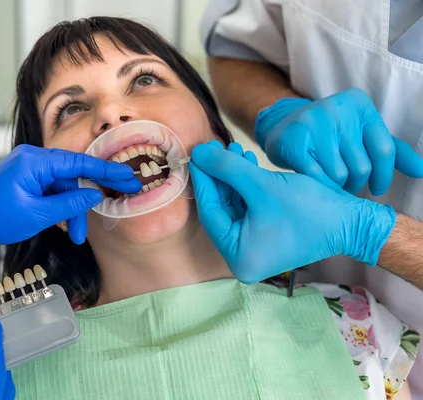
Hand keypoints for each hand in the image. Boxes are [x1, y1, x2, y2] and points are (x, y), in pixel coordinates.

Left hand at [0, 145, 140, 264]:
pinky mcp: (25, 179)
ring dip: (70, 211)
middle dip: (82, 204)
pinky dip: (58, 207)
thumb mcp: (37, 215)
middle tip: (100, 217)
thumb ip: (69, 204)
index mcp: (35, 161)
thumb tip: (93, 195)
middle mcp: (33, 159)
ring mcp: (28, 169)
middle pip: (71, 178)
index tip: (128, 177)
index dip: (106, 171)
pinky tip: (61, 224)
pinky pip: (50, 190)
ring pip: (62, 188)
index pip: (79, 163)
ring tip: (73, 236)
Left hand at [190, 142, 396, 283]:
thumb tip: (197, 153)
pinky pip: (247, 210)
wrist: (352, 222)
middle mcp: (242, 259)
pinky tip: (246, 163)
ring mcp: (254, 250)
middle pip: (220, 209)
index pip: (210, 212)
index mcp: (237, 257)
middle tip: (214, 148)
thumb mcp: (262, 185)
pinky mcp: (266, 239)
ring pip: (233, 207)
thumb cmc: (310, 208)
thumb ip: (227, 168)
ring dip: (233, 178)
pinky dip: (246, 188)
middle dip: (219, 176)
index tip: (198, 153)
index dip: (204, 180)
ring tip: (235, 150)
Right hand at [255, 88, 422, 195]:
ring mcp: (314, 123)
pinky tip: (315, 183)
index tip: (377, 189)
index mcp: (360, 105)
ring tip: (328, 181)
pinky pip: (317, 177)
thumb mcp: (361, 135)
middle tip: (345, 184)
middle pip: (361, 167)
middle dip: (356, 183)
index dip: (383, 176)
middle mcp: (338, 109)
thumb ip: (392, 151)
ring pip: (339, 175)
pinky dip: (319, 186)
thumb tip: (422, 170)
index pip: (385, 150)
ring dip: (335, 186)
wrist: (282, 127)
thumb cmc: (329, 135)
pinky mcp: (294, 140)